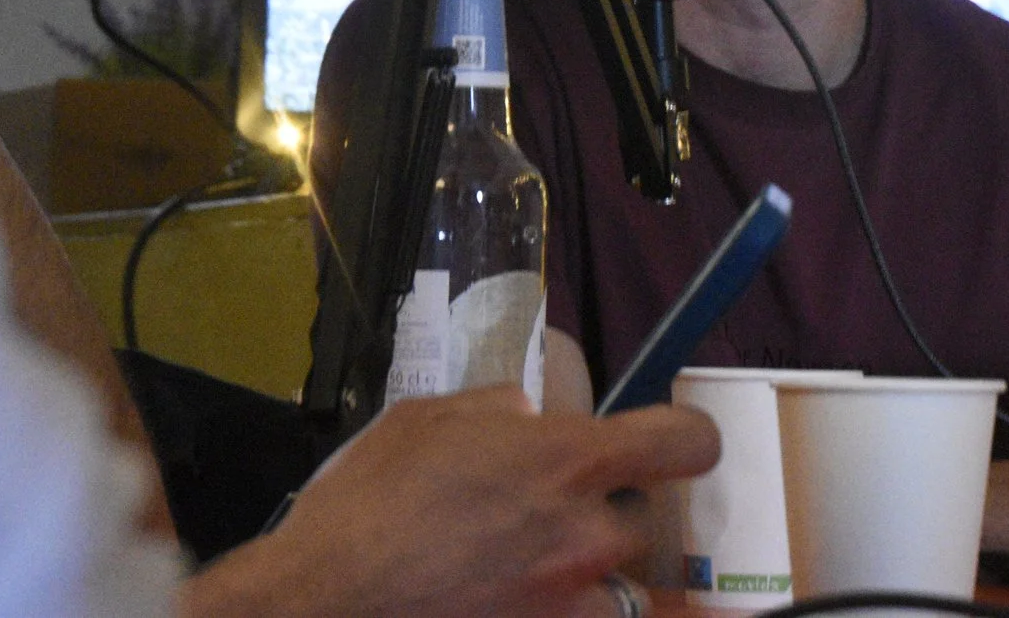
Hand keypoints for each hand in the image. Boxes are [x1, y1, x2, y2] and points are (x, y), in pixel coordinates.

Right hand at [180, 386, 719, 617]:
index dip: (690, 440)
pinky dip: (544, 608)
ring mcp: (566, 601)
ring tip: (514, 569)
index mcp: (567, 460)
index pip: (685, 442)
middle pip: (641, 524)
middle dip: (604, 518)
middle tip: (548, 520)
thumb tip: (529, 416)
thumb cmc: (367, 504)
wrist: (318, 603)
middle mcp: (584, 534)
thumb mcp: (430, 420)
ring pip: (608, 588)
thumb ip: (499, 411)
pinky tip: (494, 597)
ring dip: (576, 578)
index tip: (677, 447)